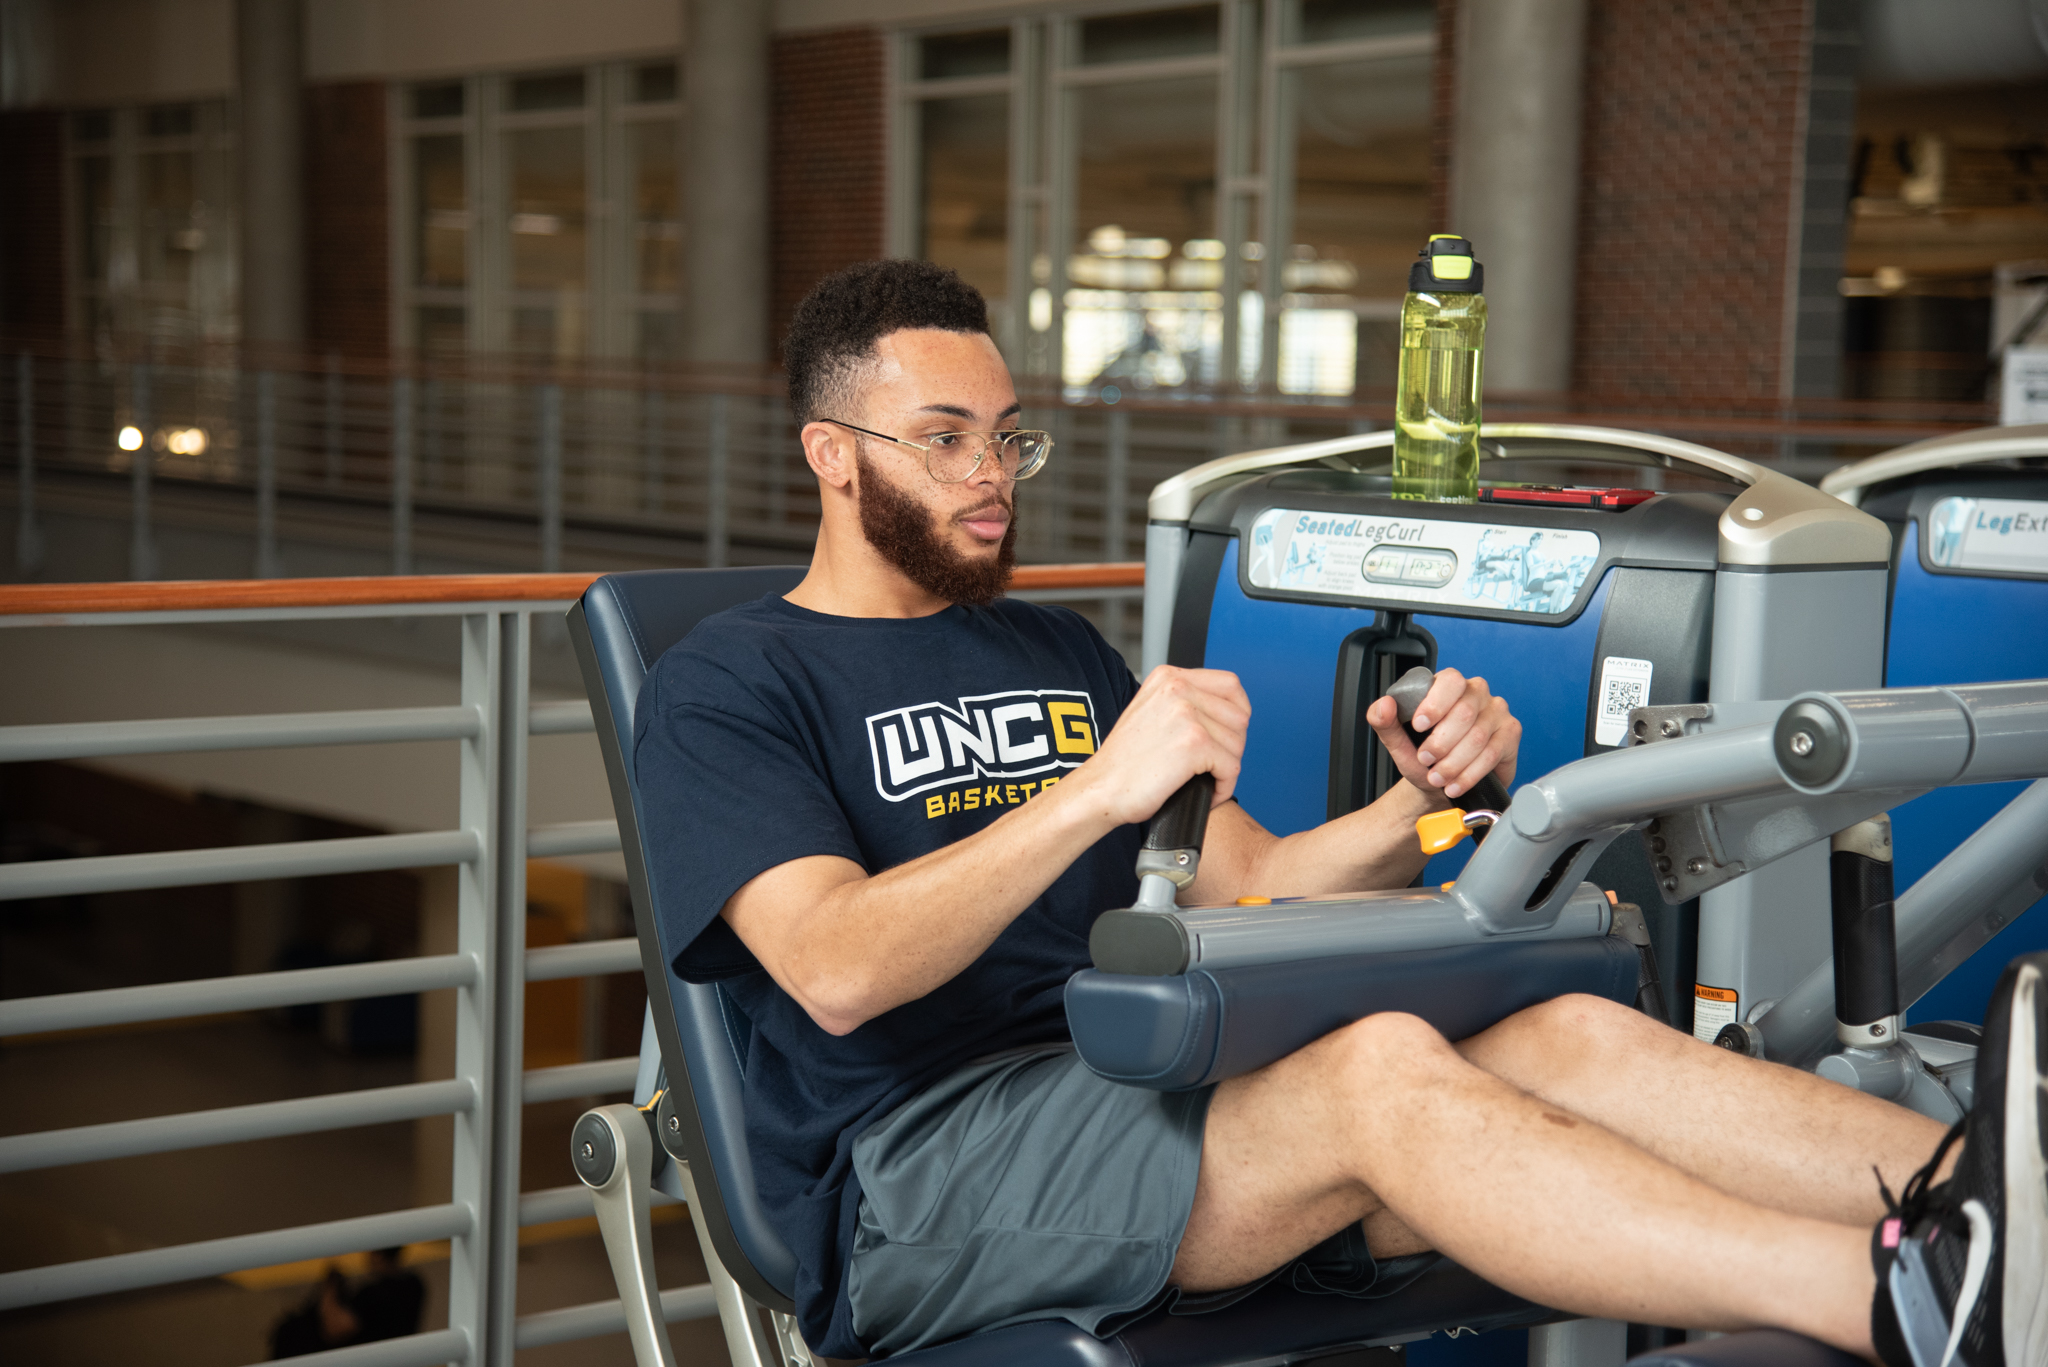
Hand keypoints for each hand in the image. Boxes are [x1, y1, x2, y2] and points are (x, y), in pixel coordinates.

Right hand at [1068, 665, 1250, 827]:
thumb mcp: (1150, 712)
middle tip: (1210, 766)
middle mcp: (1178, 688)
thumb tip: (1224, 714)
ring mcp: (1187, 714)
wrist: (1100, 788)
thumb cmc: (1124, 762)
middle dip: (1231, 747)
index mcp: (1168, 677)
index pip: (1230, 685)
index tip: (1228, 736)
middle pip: (1239, 716)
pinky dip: (1224, 787)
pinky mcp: (1194, 743)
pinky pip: (1231, 768)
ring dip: (1226, 770)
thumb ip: (1183, 703)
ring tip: (1204, 781)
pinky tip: (1206, 793)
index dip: (1237, 715)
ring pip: (1237, 744)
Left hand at [1363, 667, 1519, 801]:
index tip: (1419, 726)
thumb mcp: (1398, 741)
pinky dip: (1469, 774)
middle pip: (1463, 713)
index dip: (1434, 704)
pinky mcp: (1510, 733)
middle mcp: (1476, 693)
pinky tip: (1455, 783)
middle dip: (1440, 743)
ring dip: (1453, 763)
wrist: (1439, 784)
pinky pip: (1492, 753)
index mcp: (1448, 686)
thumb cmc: (1422, 758)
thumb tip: (1384, 705)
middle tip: (1426, 760)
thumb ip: (1384, 722)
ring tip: (1437, 777)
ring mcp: (1496, 712)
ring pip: (1477, 737)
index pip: (1449, 681)